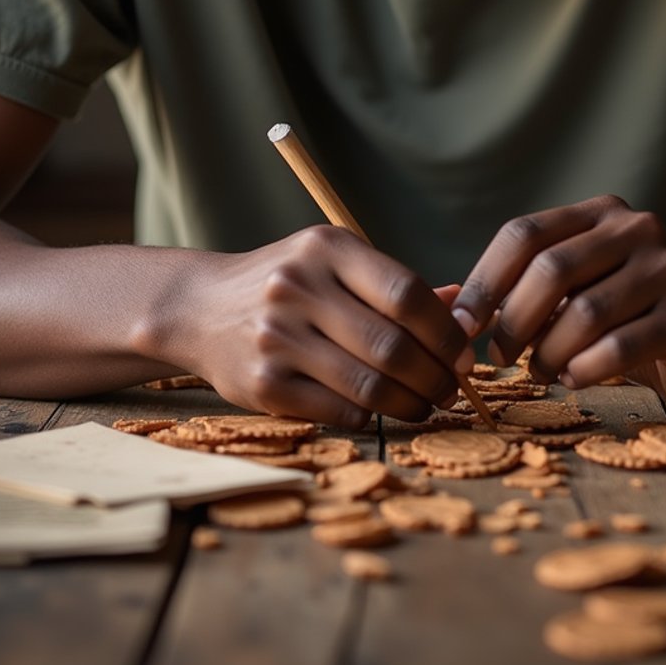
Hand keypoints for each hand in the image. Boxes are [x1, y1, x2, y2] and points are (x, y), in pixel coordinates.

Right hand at [188, 226, 473, 426]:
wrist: (200, 307)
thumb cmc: (287, 282)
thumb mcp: (335, 263)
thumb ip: (395, 286)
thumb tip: (465, 310)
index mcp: (326, 248)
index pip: (405, 294)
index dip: (445, 331)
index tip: (464, 352)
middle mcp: (298, 288)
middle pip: (391, 346)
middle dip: (435, 375)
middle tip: (452, 387)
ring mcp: (277, 339)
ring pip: (369, 386)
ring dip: (411, 403)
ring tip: (425, 403)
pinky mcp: (263, 386)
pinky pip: (339, 411)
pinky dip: (370, 416)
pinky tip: (380, 409)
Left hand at [450, 196, 665, 412]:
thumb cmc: (622, 314)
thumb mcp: (572, 290)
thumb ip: (520, 292)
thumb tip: (447, 310)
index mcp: (600, 212)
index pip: (526, 234)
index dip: (484, 280)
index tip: (460, 325)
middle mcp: (637, 228)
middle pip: (552, 269)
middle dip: (514, 320)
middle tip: (499, 356)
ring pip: (585, 312)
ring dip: (549, 352)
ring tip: (541, 371)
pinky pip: (621, 346)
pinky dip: (586, 369)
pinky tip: (575, 379)